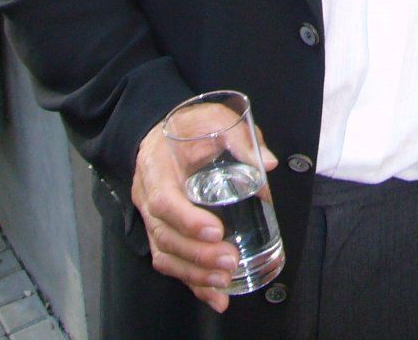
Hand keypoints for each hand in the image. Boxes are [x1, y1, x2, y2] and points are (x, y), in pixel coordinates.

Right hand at [131, 111, 278, 311]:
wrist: (162, 132)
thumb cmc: (191, 127)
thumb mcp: (215, 119)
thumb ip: (241, 137)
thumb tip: (268, 162)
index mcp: (158, 169)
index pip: (164, 201)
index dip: (187, 220)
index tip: (216, 230)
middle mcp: (148, 197)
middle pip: (165, 236)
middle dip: (198, 254)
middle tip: (230, 260)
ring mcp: (153, 219)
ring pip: (166, 255)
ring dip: (195, 274)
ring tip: (225, 281)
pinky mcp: (163, 233)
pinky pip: (172, 263)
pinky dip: (194, 283)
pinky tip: (217, 298)